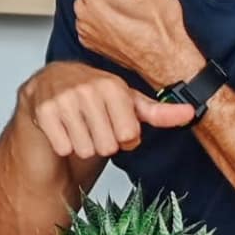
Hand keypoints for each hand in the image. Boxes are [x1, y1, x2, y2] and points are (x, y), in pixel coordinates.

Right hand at [21, 62, 198, 165]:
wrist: (48, 84)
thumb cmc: (93, 96)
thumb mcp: (128, 101)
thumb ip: (159, 111)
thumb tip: (191, 113)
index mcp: (113, 86)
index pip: (129, 135)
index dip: (123, 137)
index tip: (114, 123)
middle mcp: (88, 89)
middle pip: (108, 146)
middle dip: (102, 142)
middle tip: (94, 125)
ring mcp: (63, 100)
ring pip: (85, 150)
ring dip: (82, 145)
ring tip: (78, 126)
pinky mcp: (43, 112)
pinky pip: (64, 148)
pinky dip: (63, 145)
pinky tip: (62, 128)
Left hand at [73, 0, 207, 93]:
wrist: (165, 58)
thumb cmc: (159, 23)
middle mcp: (82, 11)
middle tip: (137, 3)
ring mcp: (85, 28)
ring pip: (95, 3)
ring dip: (110, 6)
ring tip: (133, 16)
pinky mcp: (90, 41)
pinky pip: (95, 21)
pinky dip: (107, 21)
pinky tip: (125, 27)